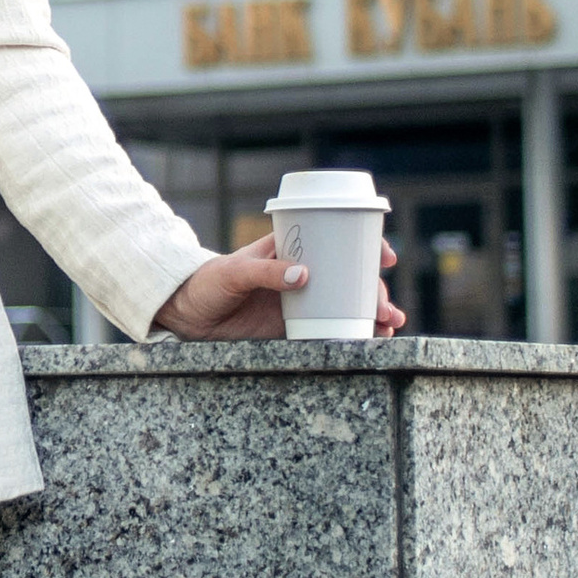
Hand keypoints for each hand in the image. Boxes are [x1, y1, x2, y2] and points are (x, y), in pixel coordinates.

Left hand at [151, 233, 405, 341]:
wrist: (187, 314)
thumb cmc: (207, 282)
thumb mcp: (234, 272)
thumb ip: (266, 272)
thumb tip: (304, 275)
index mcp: (291, 248)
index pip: (336, 239)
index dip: (366, 244)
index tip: (383, 256)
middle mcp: (303, 272)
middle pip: (350, 276)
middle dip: (374, 290)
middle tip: (384, 308)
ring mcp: (302, 300)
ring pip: (346, 302)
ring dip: (373, 312)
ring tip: (390, 325)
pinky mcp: (294, 326)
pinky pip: (330, 328)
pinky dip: (354, 332)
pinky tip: (373, 339)